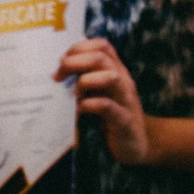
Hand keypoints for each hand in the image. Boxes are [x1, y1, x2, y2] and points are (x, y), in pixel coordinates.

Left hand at [60, 39, 152, 164]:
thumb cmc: (110, 119)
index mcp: (117, 72)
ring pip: (110, 77)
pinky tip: (81, 109)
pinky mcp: (125, 121)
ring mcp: (126, 100)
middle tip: (58, 77)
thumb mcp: (99, 94)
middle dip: (74, 62)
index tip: (61, 62)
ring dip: (85, 81)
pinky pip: (108, 107)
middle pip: (101, 57)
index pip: (101, 45)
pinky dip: (90, 105)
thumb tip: (59, 69)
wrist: (135, 147)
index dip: (79, 48)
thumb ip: (86, 79)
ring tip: (73, 94)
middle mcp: (124, 82)